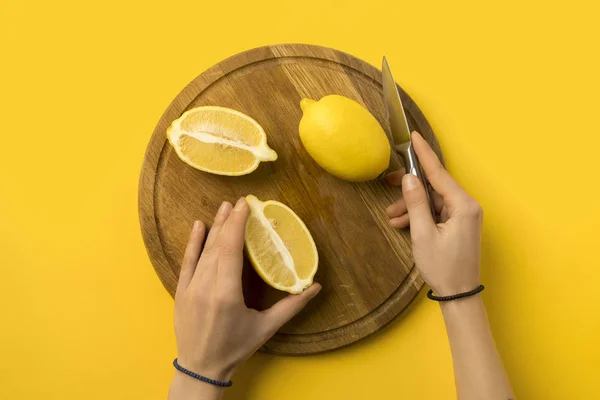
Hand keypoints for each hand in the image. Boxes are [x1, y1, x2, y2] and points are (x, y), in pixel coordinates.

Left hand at [173, 198, 320, 382]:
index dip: (238, 225)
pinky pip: (187, 261)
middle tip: (238, 201)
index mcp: (227, 294)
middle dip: (229, 221)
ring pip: (204, 250)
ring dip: (214, 227)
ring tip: (224, 207)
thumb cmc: (236, 348)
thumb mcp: (266, 328)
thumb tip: (316, 287)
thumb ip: (292, 306)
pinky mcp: (181, 291)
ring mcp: (190, 288)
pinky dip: (192, 242)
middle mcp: (206, 287)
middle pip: (218, 245)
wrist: (201, 368)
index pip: (231, 250)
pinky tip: (198, 225)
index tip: (245, 206)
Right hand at [385, 132, 481, 295]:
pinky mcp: (458, 224)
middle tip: (387, 184)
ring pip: (431, 201)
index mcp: (463, 205)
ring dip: (411, 207)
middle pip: (433, 187)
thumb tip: (408, 179)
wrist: (459, 294)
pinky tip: (402, 224)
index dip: (423, 154)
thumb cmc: (443, 267)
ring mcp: (463, 216)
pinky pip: (435, 212)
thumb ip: (415, 203)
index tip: (413, 137)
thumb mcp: (423, 234)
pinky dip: (419, 216)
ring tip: (392, 218)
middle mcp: (466, 206)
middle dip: (409, 189)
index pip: (439, 173)